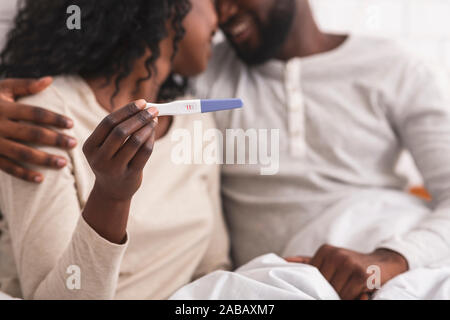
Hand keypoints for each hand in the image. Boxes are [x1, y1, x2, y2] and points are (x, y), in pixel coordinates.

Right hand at [0, 77, 76, 182]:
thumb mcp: (2, 88)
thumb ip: (25, 85)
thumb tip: (50, 80)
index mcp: (4, 107)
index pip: (34, 113)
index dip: (54, 118)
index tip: (71, 124)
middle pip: (32, 133)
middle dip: (55, 139)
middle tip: (73, 143)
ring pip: (22, 153)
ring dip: (44, 159)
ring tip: (63, 163)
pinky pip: (8, 167)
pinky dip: (24, 174)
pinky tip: (41, 179)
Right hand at [82, 99, 158, 201]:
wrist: (112, 191)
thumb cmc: (111, 161)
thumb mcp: (106, 146)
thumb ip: (118, 128)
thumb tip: (143, 107)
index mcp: (89, 147)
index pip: (108, 122)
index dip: (127, 110)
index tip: (142, 102)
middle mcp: (99, 158)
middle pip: (121, 131)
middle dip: (139, 117)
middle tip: (153, 109)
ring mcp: (114, 169)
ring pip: (134, 142)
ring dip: (147, 128)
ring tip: (155, 120)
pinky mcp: (130, 176)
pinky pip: (144, 153)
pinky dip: (151, 140)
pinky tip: (153, 133)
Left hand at [286, 244, 408, 299]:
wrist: (385, 262)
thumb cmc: (353, 264)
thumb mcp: (331, 259)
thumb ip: (308, 261)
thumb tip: (283, 261)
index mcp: (325, 250)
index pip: (312, 276)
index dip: (318, 286)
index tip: (325, 287)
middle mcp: (335, 255)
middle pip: (322, 285)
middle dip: (329, 292)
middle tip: (340, 288)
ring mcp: (348, 263)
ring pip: (335, 291)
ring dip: (341, 295)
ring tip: (349, 290)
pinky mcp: (361, 275)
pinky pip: (348, 295)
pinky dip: (352, 297)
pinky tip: (359, 291)